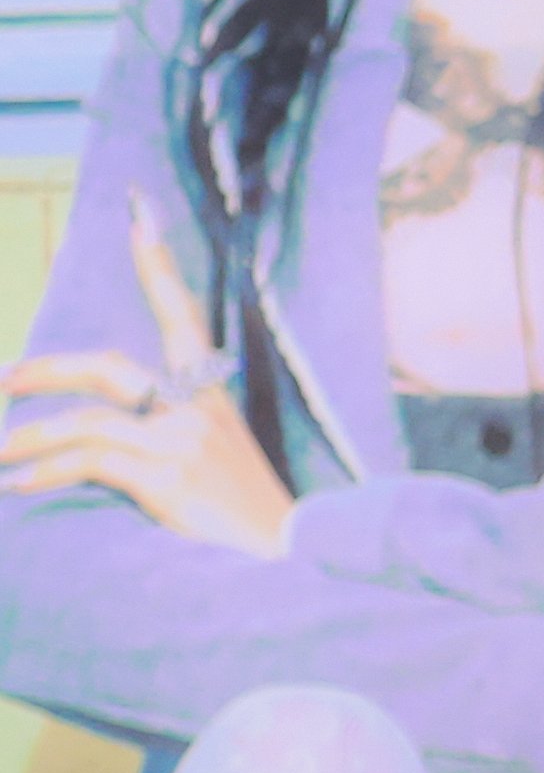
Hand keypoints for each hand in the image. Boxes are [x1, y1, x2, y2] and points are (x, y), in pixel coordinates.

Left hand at [0, 191, 292, 557]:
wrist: (287, 555)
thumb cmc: (242, 515)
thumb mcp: (215, 458)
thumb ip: (173, 431)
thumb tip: (108, 431)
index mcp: (212, 395)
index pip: (183, 317)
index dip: (159, 267)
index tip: (139, 218)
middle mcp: (200, 406)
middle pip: (112, 366)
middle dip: (49, 369)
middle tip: (3, 378)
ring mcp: (184, 439)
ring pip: (90, 417)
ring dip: (29, 436)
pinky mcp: (168, 474)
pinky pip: (90, 459)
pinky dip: (45, 471)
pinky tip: (19, 485)